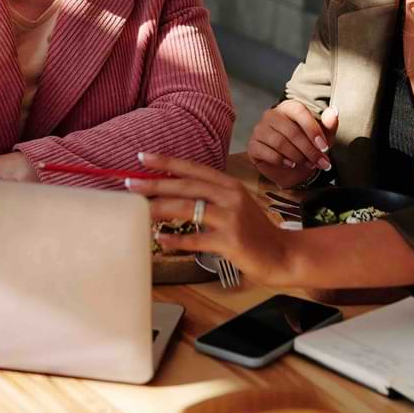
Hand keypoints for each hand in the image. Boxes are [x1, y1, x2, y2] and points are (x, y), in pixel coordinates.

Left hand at [129, 152, 296, 285]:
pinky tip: (160, 239)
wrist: (284, 255)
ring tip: (139, 210)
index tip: (142, 157)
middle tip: (129, 183)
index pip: (193, 168)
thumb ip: (209, 196)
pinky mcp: (231, 242)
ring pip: (188, 209)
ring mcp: (231, 218)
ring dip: (160, 209)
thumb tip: (170, 193)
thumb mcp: (235, 204)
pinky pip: (196, 239)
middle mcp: (230, 196)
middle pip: (186, 186)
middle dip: (155, 184)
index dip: (166, 162)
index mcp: (229, 184)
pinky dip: (176, 239)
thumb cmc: (254, 231)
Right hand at [247, 102, 337, 187]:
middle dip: (308, 149)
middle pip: (291, 131)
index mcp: (288, 107)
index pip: (299, 111)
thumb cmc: (308, 147)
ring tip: (307, 163)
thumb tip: (333, 112)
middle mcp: (271, 115)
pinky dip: (281, 160)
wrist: (293, 168)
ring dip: (297, 156)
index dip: (313, 129)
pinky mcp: (252, 145)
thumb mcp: (323, 137)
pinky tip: (291, 164)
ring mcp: (259, 129)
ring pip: (279, 142)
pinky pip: (266, 152)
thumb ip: (328, 124)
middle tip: (320, 162)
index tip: (324, 147)